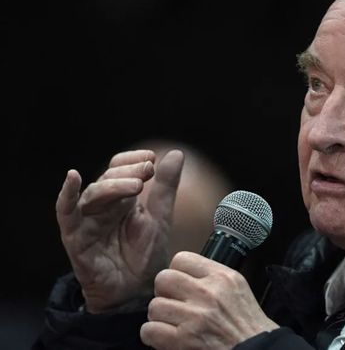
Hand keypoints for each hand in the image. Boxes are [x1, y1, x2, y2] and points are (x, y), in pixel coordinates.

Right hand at [56, 149, 183, 312]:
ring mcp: (88, 220)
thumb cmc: (145, 256)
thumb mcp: (161, 217)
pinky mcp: (75, 237)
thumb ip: (166, 187)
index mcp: (122, 199)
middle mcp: (103, 206)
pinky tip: (72, 178)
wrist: (136, 292)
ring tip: (137, 184)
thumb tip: (177, 153)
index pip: (122, 169)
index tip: (152, 158)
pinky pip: (66, 213)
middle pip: (108, 179)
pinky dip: (67, 195)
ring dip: (113, 185)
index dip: (134, 160)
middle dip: (129, 172)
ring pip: (94, 193)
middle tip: (148, 170)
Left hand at [140, 251, 278, 349]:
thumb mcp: (237, 288)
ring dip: (160, 316)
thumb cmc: (247, 324)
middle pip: (163, 279)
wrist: (256, 349)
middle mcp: (207, 293)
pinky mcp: (184, 340)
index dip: (176, 272)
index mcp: (221, 277)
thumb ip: (212, 277)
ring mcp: (194, 316)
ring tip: (172, 322)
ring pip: (154, 306)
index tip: (180, 284)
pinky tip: (166, 337)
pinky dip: (153, 335)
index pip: (181, 259)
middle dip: (164, 292)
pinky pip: (149, 330)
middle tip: (172, 303)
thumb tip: (185, 274)